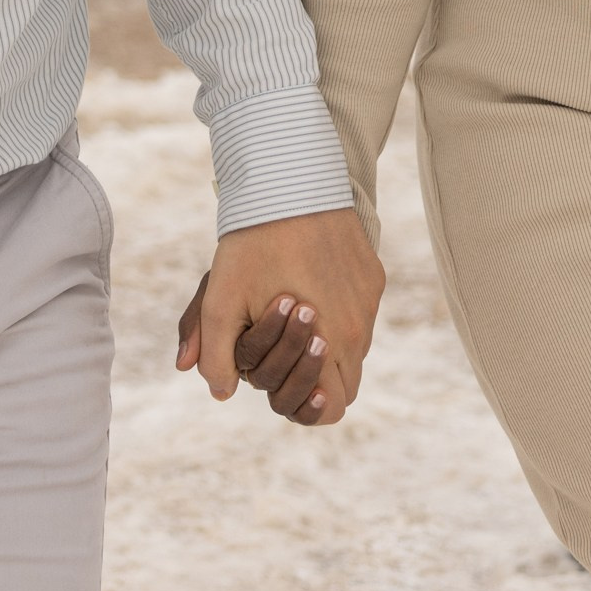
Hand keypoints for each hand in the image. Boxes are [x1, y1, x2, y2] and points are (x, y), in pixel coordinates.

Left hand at [175, 208, 383, 424]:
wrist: (290, 181)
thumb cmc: (252, 244)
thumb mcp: (220, 301)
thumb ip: (216, 357)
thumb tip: (221, 393)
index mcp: (330, 344)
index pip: (333, 409)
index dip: (307, 409)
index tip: (283, 389)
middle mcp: (360, 328)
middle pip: (346, 384)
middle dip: (314, 380)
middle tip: (283, 355)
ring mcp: (370, 301)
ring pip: (354, 349)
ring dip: (328, 348)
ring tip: (294, 319)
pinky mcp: (373, 276)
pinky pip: (361, 315)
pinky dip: (339, 315)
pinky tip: (308, 288)